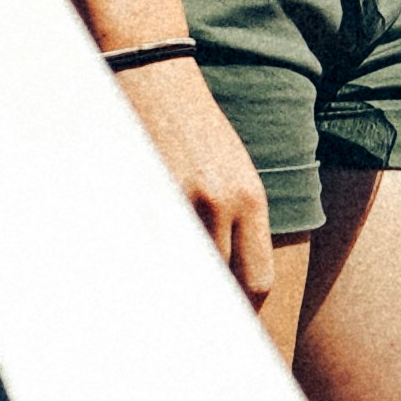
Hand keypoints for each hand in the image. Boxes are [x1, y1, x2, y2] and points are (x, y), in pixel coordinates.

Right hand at [118, 50, 273, 306]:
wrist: (156, 74)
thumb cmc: (196, 125)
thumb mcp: (234, 170)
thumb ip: (237, 218)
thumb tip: (228, 272)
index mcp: (250, 199)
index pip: (256, 278)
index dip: (244, 307)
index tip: (233, 321)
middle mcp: (220, 203)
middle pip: (222, 282)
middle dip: (212, 306)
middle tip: (201, 327)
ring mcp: (179, 197)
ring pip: (185, 268)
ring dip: (179, 286)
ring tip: (171, 304)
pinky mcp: (145, 189)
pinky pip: (151, 242)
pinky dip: (151, 258)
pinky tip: (145, 266)